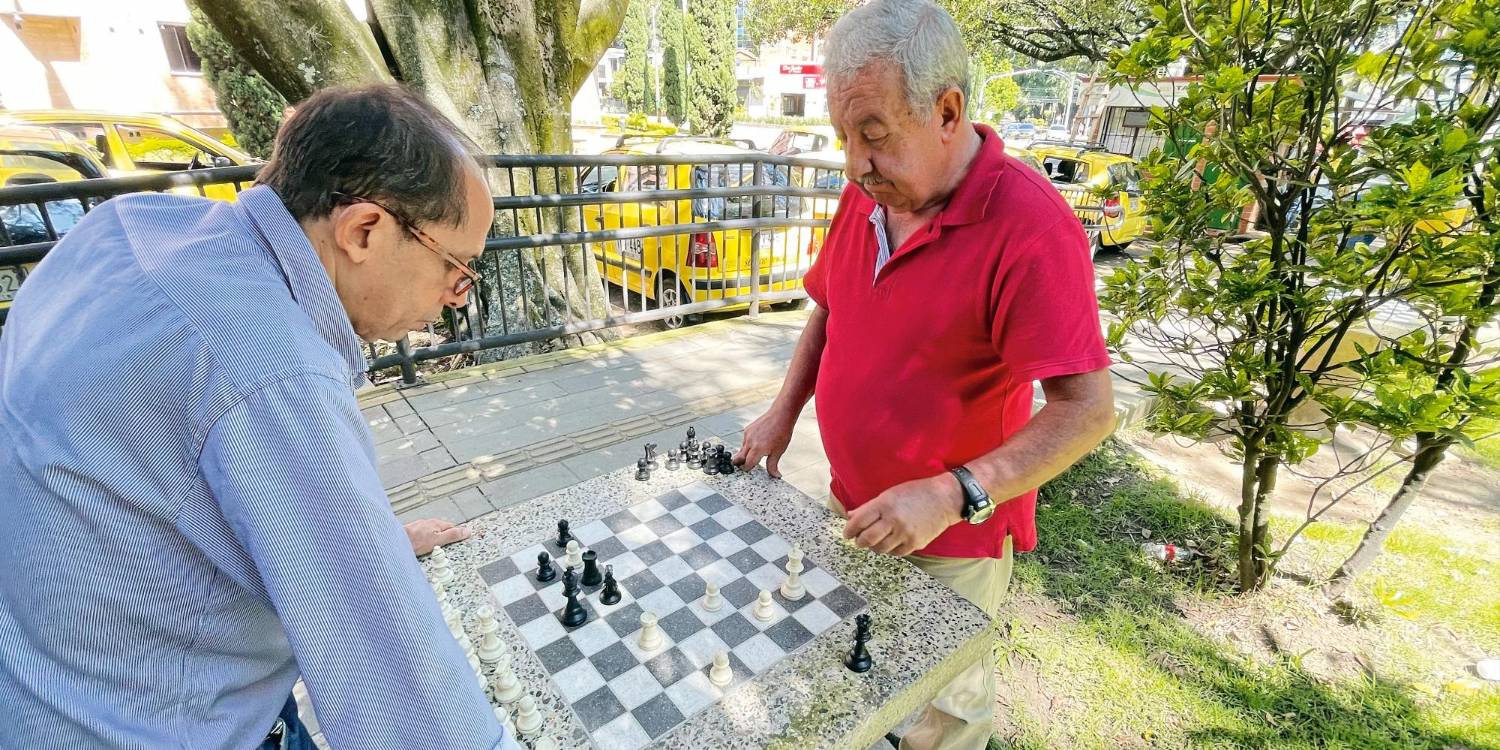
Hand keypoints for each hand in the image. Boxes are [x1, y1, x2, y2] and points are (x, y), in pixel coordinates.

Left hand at [404, 518, 470, 556]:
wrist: (394, 542)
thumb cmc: (415, 542)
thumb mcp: (438, 540)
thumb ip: (452, 535)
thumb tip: (467, 531)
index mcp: (437, 523)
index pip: (452, 527)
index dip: (456, 535)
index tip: (459, 543)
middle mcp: (428, 523)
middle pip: (441, 530)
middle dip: (444, 538)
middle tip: (445, 550)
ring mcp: (419, 527)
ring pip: (430, 533)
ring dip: (433, 540)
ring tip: (432, 550)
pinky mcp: (411, 532)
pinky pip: (421, 536)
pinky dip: (423, 542)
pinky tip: (421, 548)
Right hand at [733, 405, 796, 477]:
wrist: (781, 415)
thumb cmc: (782, 432)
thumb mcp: (779, 451)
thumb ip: (773, 465)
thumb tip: (775, 476)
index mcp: (757, 449)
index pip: (746, 465)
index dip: (747, 470)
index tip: (750, 471)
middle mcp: (750, 442)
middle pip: (738, 458)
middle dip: (741, 464)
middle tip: (747, 466)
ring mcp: (747, 435)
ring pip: (742, 449)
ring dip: (746, 454)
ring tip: (757, 453)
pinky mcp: (747, 429)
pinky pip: (745, 441)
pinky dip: (749, 445)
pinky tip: (759, 442)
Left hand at [843, 474, 963, 556]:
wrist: (944, 499)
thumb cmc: (916, 492)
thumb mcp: (890, 494)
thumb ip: (869, 507)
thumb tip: (851, 516)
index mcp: (885, 505)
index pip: (859, 522)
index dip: (849, 530)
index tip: (847, 534)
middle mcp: (894, 520)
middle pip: (867, 539)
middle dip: (859, 541)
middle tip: (859, 540)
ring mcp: (905, 533)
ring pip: (880, 549)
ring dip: (874, 547)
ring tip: (875, 541)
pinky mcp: (916, 543)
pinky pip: (896, 553)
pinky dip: (890, 550)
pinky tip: (890, 543)